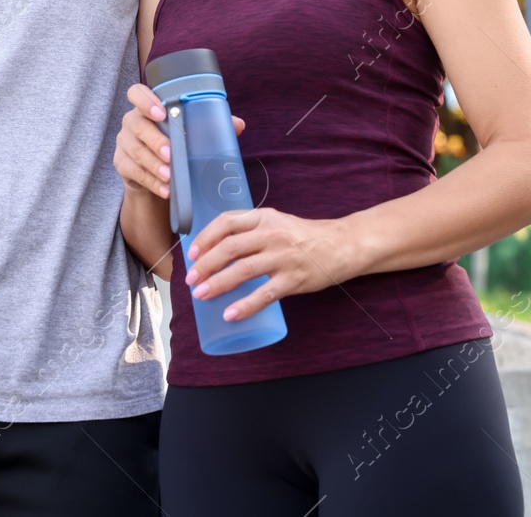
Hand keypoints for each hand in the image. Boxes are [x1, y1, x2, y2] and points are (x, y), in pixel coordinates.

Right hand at [114, 83, 244, 198]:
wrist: (155, 173)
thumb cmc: (175, 143)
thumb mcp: (190, 132)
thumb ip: (210, 124)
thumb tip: (237, 124)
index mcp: (147, 107)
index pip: (136, 93)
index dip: (146, 101)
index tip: (161, 113)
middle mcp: (131, 121)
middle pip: (137, 125)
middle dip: (155, 140)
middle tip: (172, 154)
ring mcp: (124, 143)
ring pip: (135, 151)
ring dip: (153, 164)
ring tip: (170, 175)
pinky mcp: (121, 163)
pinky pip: (134, 172)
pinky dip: (151, 182)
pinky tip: (165, 189)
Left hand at [184, 208, 357, 320]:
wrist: (340, 245)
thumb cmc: (301, 236)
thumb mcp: (275, 222)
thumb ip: (249, 229)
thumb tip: (212, 248)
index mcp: (264, 217)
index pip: (227, 222)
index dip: (205, 238)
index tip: (191, 254)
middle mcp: (272, 234)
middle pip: (230, 247)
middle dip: (205, 264)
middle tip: (190, 280)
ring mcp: (284, 256)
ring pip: (244, 270)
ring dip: (218, 283)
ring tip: (201, 295)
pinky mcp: (294, 278)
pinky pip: (265, 294)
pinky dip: (245, 305)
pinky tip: (230, 314)